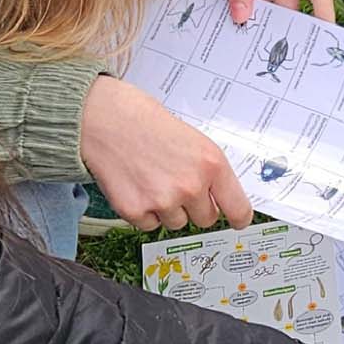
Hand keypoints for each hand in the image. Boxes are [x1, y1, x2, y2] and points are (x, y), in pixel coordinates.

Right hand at [80, 75, 252, 231]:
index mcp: (212, 163)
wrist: (105, 118)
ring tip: (151, 177)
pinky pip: (149, 225)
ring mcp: (163, 201)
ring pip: (176, 222)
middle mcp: (191, 185)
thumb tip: (220, 198)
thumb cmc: (146, 122)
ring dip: (166, 208)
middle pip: (205, 219)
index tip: (236, 221)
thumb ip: (209, 170)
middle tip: (174, 182)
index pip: (238, 209)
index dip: (237, 217)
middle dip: (194, 206)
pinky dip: (143, 211)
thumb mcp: (193, 139)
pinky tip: (135, 185)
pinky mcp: (136, 211)